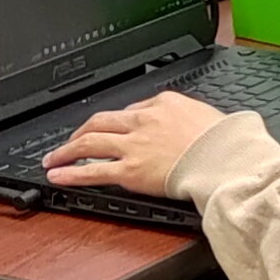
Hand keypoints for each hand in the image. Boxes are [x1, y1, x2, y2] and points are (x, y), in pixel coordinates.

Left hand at [44, 90, 227, 196]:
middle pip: (101, 121)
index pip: (130, 109)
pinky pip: (93, 171)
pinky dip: (72, 173)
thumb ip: (190, 117)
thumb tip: (188, 121)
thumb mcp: (209, 115)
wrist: (226, 160)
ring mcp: (133, 146)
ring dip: (66, 151)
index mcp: (163, 104)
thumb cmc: (225, 143)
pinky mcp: (130, 171)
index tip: (111, 130)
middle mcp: (142, 121)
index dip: (117, 122)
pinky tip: (59, 176)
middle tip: (70, 140)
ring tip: (53, 159)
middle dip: (80, 131)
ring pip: (89, 142)